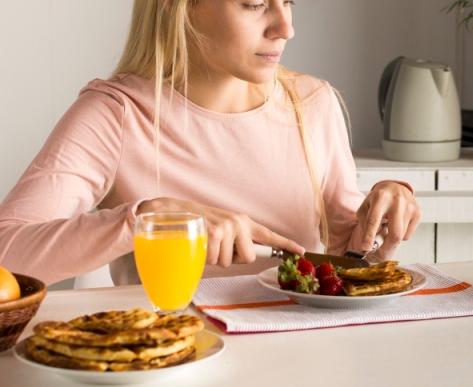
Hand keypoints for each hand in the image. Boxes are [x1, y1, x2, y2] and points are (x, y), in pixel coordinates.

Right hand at [138, 198, 304, 266]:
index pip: (268, 235)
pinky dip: (206, 259)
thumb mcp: (221, 229)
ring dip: (215, 259)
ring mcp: (227, 226)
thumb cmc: (196, 225)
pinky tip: (200, 245)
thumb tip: (248, 256)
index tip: (302, 252)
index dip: (286, 245)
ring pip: (230, 262)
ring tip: (205, 244)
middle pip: (249, 257)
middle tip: (217, 248)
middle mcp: (238, 222)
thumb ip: (236, 240)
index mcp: (242, 221)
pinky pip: (217, 260)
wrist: (170, 211)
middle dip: (232, 259)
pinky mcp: (215, 233)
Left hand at [356, 182, 420, 252]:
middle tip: (380, 247)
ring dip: (392, 237)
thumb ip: (365, 224)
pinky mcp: (418, 212)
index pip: (373, 220)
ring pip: (401, 236)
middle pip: (395, 234)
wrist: (394, 187)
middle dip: (386, 246)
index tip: (365, 248)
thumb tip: (372, 243)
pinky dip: (401, 234)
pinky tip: (397, 223)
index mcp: (380, 197)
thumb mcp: (365, 207)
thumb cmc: (378, 200)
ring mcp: (409, 206)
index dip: (369, 236)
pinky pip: (408, 235)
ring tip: (388, 225)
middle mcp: (397, 201)